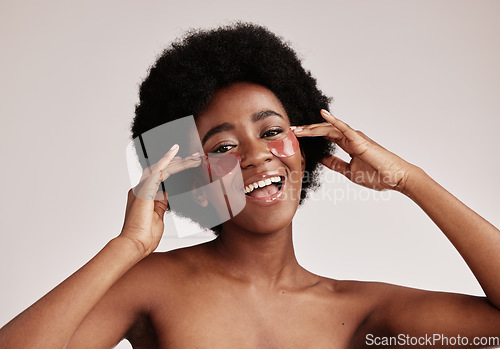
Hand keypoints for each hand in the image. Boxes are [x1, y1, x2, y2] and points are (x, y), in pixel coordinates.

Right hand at [120, 145, 201, 256]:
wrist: (135, 245)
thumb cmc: (144, 237)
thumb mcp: (158, 216)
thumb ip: (160, 204)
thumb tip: (165, 194)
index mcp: (142, 195)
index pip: (159, 176)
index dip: (173, 168)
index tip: (186, 163)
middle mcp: (140, 189)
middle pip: (161, 169)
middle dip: (178, 162)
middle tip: (194, 158)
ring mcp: (141, 188)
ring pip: (162, 168)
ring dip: (178, 161)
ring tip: (193, 158)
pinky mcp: (145, 190)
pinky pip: (157, 170)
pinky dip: (166, 160)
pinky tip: (175, 152)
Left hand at [292, 110, 412, 191]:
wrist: (396, 178)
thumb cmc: (377, 175)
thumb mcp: (349, 171)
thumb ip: (335, 164)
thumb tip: (321, 160)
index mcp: (348, 145)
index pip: (324, 137)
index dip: (310, 136)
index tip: (294, 138)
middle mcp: (350, 138)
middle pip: (323, 131)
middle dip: (306, 131)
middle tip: (289, 131)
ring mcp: (354, 137)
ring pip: (329, 129)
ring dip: (312, 128)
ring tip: (297, 129)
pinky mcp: (359, 139)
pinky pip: (344, 127)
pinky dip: (333, 120)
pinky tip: (322, 114)